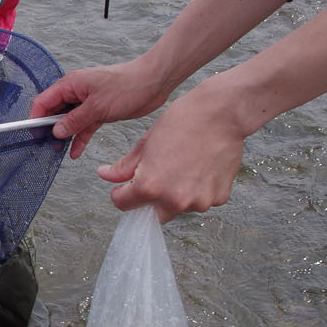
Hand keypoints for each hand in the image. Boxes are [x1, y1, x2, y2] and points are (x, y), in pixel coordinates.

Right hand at [31, 54, 173, 159]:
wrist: (154, 82)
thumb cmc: (127, 87)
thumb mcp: (97, 107)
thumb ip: (75, 120)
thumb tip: (56, 131)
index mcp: (71, 84)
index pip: (44, 101)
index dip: (36, 117)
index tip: (34, 134)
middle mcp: (77, 91)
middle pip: (54, 111)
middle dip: (49, 128)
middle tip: (47, 146)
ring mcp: (88, 101)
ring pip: (69, 120)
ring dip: (65, 135)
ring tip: (59, 151)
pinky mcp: (100, 109)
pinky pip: (84, 125)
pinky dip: (80, 137)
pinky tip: (76, 151)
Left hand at [96, 76, 250, 219]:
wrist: (222, 113)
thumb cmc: (182, 121)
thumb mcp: (146, 143)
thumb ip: (124, 166)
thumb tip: (104, 175)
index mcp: (150, 186)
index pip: (124, 204)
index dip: (121, 194)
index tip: (124, 187)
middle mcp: (174, 201)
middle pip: (152, 214)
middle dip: (150, 199)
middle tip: (158, 175)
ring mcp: (199, 202)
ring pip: (179, 208)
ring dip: (176, 195)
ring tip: (183, 166)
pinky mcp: (219, 198)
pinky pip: (201, 200)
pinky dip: (198, 190)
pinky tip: (200, 167)